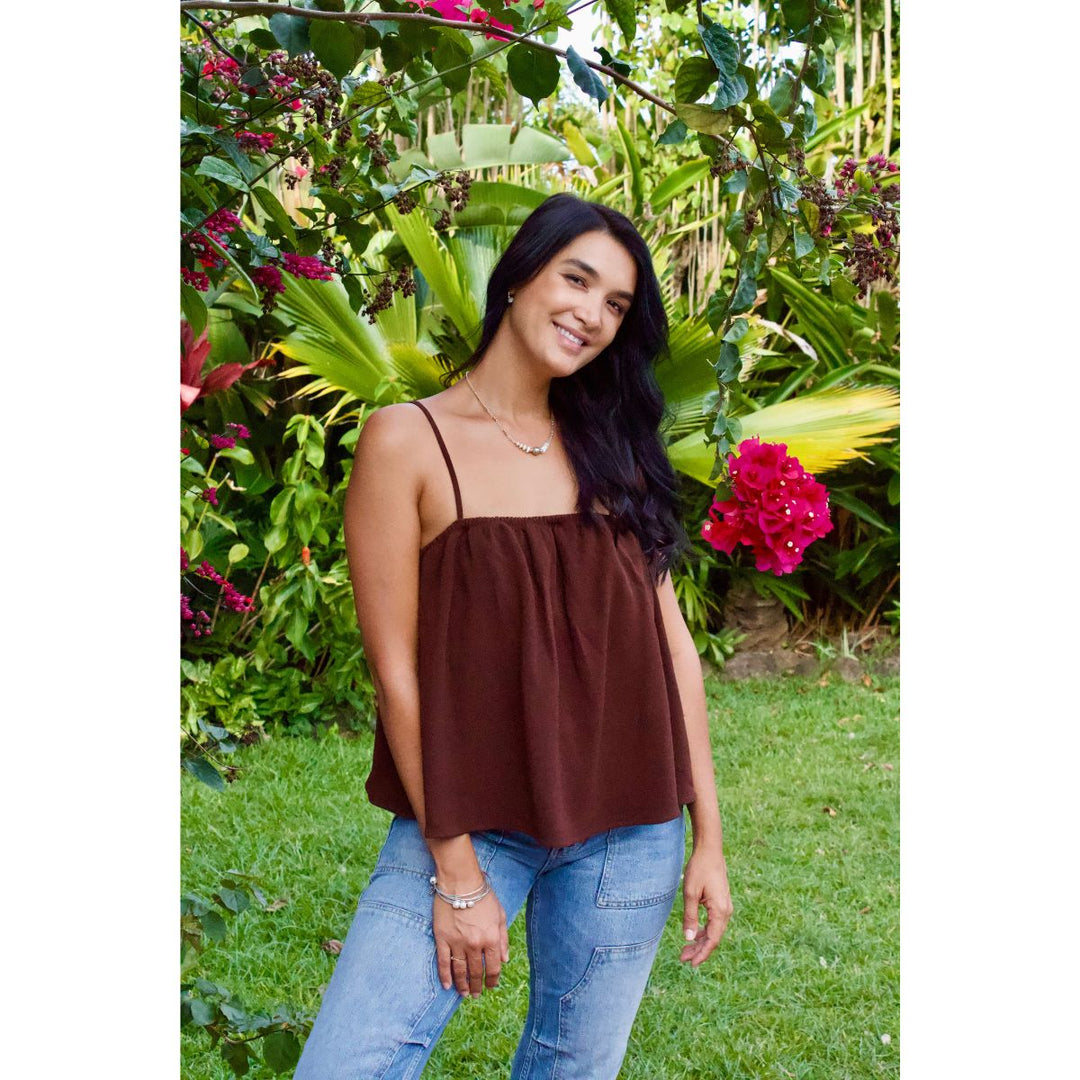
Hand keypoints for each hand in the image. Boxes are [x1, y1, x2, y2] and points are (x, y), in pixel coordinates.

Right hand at [433, 888, 508, 997]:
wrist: (460, 882)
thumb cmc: (483, 896)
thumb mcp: (500, 915)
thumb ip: (503, 938)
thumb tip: (504, 959)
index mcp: (491, 939)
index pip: (492, 968)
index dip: (492, 980)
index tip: (490, 986)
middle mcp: (475, 945)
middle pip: (475, 972)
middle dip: (477, 986)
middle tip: (476, 994)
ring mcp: (457, 943)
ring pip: (460, 971)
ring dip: (462, 985)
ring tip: (464, 994)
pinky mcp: (442, 939)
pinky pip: (443, 962)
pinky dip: (445, 976)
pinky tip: (447, 985)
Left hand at [679, 846, 731, 967]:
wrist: (710, 851)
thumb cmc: (699, 869)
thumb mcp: (690, 893)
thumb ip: (690, 916)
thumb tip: (688, 938)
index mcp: (720, 911)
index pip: (712, 940)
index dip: (702, 954)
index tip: (691, 964)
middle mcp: (726, 911)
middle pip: (713, 938)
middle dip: (699, 950)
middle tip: (682, 958)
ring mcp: (725, 907)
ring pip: (714, 931)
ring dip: (700, 941)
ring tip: (685, 950)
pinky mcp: (721, 903)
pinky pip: (714, 923)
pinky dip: (704, 931)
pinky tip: (694, 935)